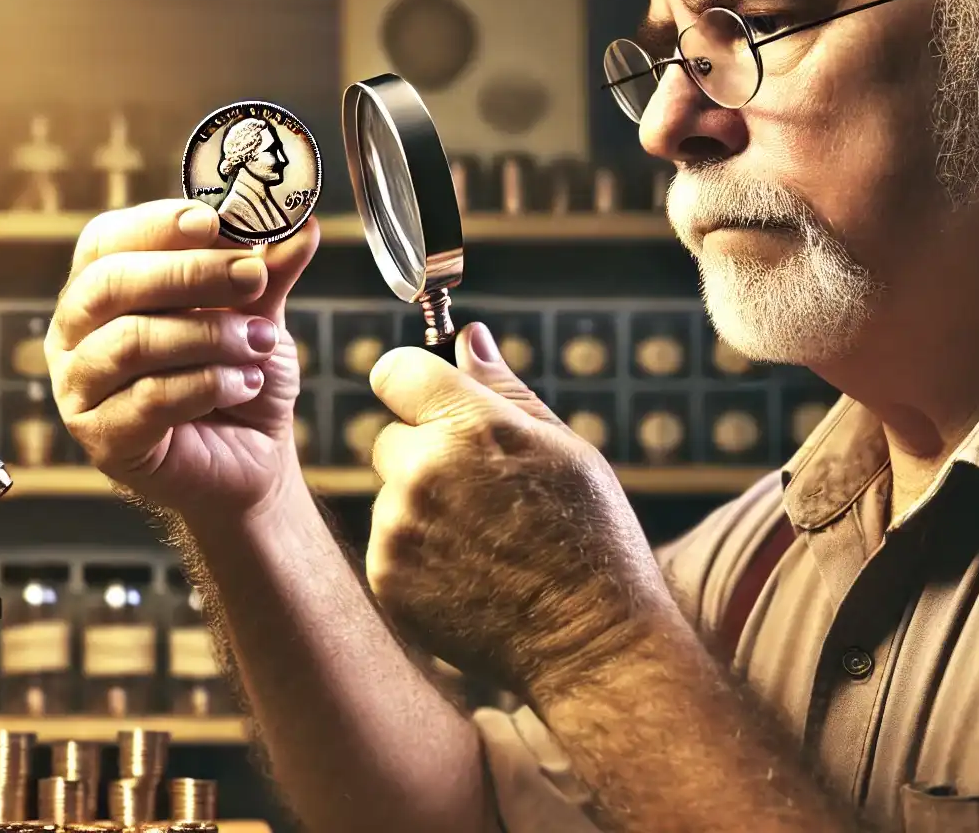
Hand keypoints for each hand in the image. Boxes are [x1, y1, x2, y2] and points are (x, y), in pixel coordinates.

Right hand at [46, 200, 317, 519]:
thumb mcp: (257, 313)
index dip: (157, 225)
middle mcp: (76, 335)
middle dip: (189, 274)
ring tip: (260, 342)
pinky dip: (209, 384)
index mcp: (100, 290)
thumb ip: (271, 271)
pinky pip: (151, 399)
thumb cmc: (238, 378)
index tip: (214, 221)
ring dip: (209, 336)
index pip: (108, 240)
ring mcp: (80, 389)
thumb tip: (302, 225)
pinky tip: (246, 384)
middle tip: (252, 277)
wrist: (250, 460)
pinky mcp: (103, 439)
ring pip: (133, 342)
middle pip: (112, 284)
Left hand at [366, 322, 677, 697]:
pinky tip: (470, 574)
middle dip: (425, 454)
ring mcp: (399, 529)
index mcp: (470, 426)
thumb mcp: (563, 449)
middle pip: (390, 438)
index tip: (429, 402)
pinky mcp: (387, 578)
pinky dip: (418, 556)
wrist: (589, 642)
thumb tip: (467, 337)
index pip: (395, 373)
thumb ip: (504, 390)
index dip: (412, 384)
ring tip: (486, 543)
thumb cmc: (591, 537)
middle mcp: (423, 472)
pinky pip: (388, 546)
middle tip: (482, 493)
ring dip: (422, 509)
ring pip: (391, 496)